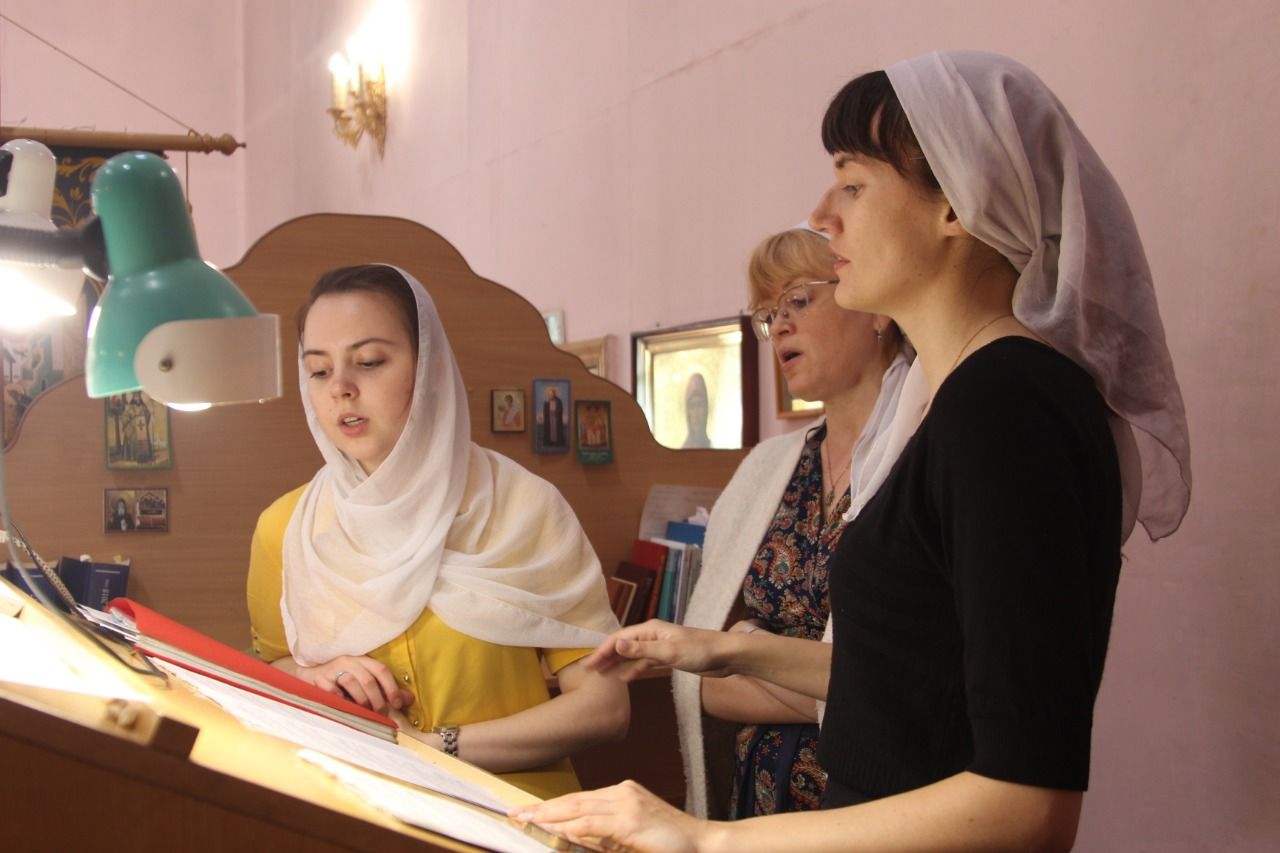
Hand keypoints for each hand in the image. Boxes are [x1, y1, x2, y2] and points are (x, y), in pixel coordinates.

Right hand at [296, 655, 414, 713]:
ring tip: (365, 712)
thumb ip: (386, 690)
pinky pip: (332, 691)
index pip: (381, 670)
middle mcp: (349, 662)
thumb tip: (409, 700)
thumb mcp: (365, 681)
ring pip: (351, 683)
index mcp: (363, 661)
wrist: (311, 674)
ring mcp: (333, 669)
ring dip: (361, 701)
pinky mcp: (320, 678)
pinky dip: (341, 700)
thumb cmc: (342, 680)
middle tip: (382, 714)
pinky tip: (345, 706)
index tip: (398, 704)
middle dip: (377, 699)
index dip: (392, 687)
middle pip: (368, 680)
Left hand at [511, 780, 705, 852]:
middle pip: (574, 800)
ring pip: (580, 808)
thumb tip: (570, 835)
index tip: (529, 811)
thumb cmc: (670, 843)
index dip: (553, 806)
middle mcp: (622, 792)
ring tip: (527, 820)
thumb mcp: (631, 836)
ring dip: (551, 815)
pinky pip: (596, 823)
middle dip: (543, 808)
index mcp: (622, 793)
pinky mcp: (632, 820)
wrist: (703, 844)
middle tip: (515, 814)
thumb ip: (603, 835)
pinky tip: (558, 830)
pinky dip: (575, 827)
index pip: (579, 799)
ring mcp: (627, 803)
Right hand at [580, 620, 734, 681]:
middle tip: (590, 670)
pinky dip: (634, 670)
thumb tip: (616, 645)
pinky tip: (625, 678)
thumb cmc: (700, 651)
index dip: (603, 650)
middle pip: (624, 646)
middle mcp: (653, 636)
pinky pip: (645, 664)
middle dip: (607, 656)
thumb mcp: (669, 652)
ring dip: (618, 664)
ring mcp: (661, 648)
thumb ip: (641, 650)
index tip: (589, 664)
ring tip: (603, 675)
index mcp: (651, 630)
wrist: (726, 656)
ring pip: (633, 655)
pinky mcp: (669, 659)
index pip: (620, 639)